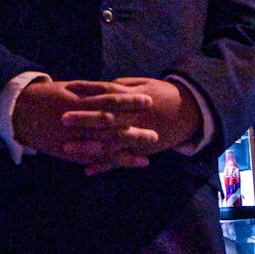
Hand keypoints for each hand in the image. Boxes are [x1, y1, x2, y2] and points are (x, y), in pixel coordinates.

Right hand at [13, 79, 155, 169]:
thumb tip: (114, 89)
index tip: (148, 99)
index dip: (129, 100)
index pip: (108, 99)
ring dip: (129, 146)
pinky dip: (114, 162)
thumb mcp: (68, 89)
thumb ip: (91, 92)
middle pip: (111, 124)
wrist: (19, 114)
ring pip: (106, 143)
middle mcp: (78, 119)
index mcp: (78, 100)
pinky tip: (133, 163)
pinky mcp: (70, 152)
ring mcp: (74, 137)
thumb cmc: (46, 98)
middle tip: (156, 130)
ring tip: (150, 147)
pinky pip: (95, 158)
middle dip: (134, 127)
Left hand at [61, 77, 201, 174]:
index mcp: (134, 97)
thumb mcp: (146, 84)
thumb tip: (103, 86)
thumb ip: (124, 86)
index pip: (108, 91)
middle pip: (107, 117)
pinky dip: (105, 165)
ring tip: (67, 148)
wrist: (191, 112)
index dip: (89, 89)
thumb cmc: (165, 95)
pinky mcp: (143, 148)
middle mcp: (135, 116)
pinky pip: (122, 158)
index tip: (69, 88)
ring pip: (111, 141)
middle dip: (84, 118)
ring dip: (89, 146)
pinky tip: (87, 170)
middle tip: (62, 118)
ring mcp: (139, 134)